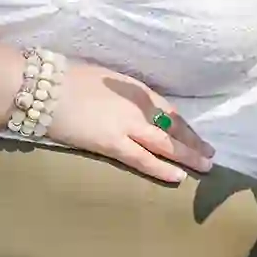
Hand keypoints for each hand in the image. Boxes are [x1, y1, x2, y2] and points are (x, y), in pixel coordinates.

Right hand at [43, 62, 215, 183]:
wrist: (45, 86)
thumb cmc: (69, 79)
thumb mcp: (106, 81)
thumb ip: (124, 96)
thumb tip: (131, 110)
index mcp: (137, 89)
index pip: (169, 110)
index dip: (184, 126)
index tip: (195, 136)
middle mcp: (138, 106)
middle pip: (174, 127)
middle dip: (194, 142)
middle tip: (211, 155)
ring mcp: (128, 125)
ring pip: (166, 144)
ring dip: (188, 156)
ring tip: (205, 168)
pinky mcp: (112, 143)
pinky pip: (143, 159)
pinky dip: (162, 168)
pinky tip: (178, 177)